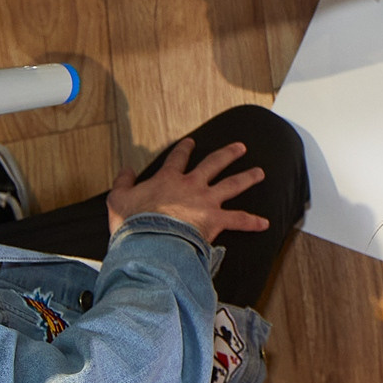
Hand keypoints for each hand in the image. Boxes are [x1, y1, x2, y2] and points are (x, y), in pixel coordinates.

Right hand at [107, 137, 269, 239]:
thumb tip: (126, 169)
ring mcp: (206, 201)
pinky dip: (252, 222)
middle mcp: (192, 185)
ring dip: (247, 178)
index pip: (178, 158)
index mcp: (168, 179)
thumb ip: (123, 182)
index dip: (184, 149)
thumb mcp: (118, 199)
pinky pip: (238, 220)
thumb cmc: (133, 222)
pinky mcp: (215, 219)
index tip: (190, 142)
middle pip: (214, 163)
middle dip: (228, 154)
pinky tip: (265, 223)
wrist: (150, 240)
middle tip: (241, 148)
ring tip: (259, 173)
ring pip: (232, 185)